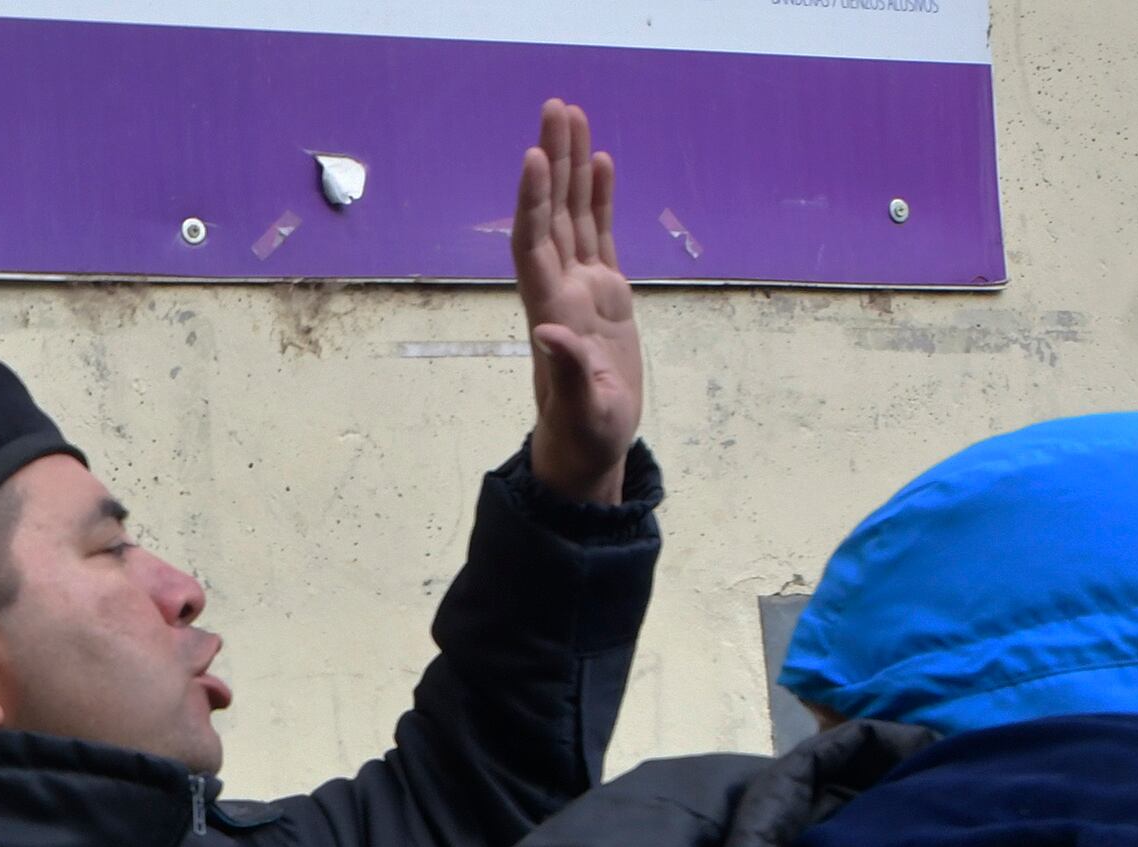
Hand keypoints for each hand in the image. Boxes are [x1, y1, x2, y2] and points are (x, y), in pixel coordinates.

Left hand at [515, 100, 642, 504]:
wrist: (588, 449)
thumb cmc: (584, 436)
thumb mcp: (584, 410)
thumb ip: (568, 371)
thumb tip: (550, 331)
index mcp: (552, 311)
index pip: (535, 243)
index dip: (533, 200)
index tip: (533, 155)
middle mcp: (561, 290)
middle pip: (552, 213)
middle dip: (553, 160)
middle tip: (555, 107)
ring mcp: (582, 289)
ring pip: (574, 214)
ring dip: (572, 166)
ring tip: (573, 116)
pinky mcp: (604, 295)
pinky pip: (599, 235)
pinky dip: (600, 198)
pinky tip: (601, 162)